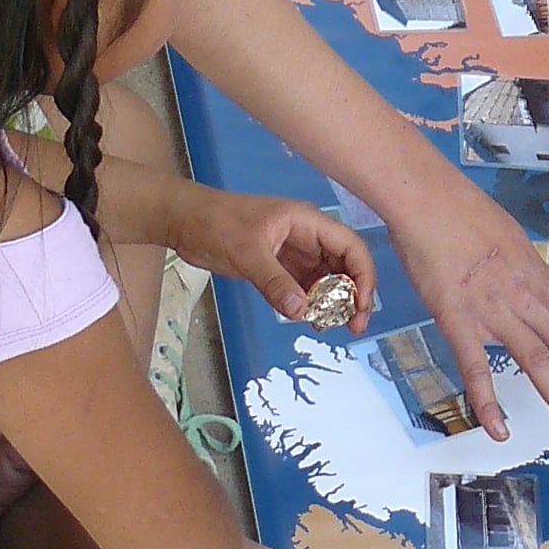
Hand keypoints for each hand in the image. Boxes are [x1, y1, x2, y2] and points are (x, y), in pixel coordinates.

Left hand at [166, 193, 378, 325]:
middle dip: (354, 293)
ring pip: (327, 277)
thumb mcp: (247, 253)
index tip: (361, 305)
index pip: (350, 246)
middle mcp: (307, 236)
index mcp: (307, 222)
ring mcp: (294, 251)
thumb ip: (275, 282)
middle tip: (353, 325)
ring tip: (333, 327)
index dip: (363, 275)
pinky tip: (311, 321)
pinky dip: (311, 303)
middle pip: (344, 264)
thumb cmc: (216, 225)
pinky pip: (305, 286)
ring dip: (333, 301)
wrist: (184, 221)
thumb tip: (302, 312)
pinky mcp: (278, 265)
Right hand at [396, 186, 548, 441]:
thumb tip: (540, 292)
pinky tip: (500, 430)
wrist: (427, 198)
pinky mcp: (457, 319)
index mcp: (541, 280)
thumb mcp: (513, 242)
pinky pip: (475, 367)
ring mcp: (494, 311)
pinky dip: (488, 401)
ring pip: (538, 361)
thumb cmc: (465, 213)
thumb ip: (527, 275)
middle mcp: (527, 299)